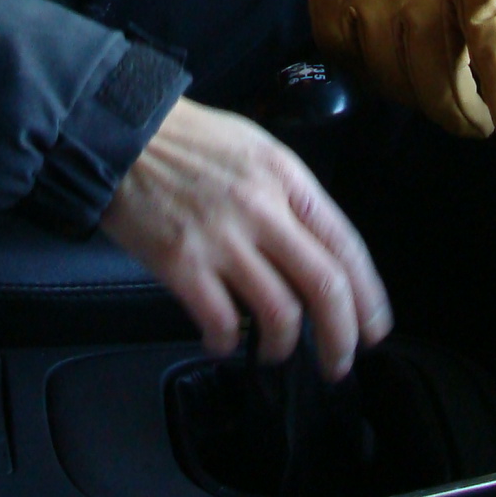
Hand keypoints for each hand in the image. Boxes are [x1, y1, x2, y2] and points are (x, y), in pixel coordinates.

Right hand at [100, 98, 391, 378]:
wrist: (121, 133)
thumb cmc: (188, 141)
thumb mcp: (255, 149)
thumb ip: (288, 196)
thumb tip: (313, 251)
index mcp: (287, 178)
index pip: (345, 244)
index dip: (367, 295)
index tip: (374, 327)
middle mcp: (264, 209)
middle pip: (325, 285)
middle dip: (341, 336)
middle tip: (339, 363)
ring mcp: (223, 239)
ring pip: (280, 312)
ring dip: (284, 345)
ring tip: (275, 352)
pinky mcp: (181, 263)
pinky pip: (221, 320)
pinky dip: (228, 342)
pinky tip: (223, 341)